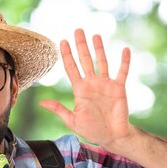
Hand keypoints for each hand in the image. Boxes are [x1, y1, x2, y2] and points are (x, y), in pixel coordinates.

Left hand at [39, 29, 131, 146]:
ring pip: (102, 62)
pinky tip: (125, 50)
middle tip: (78, 30)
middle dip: (81, 46)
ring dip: (99, 49)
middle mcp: (92, 83)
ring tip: (95, 35)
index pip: (71, 68)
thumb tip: (42, 102)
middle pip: (85, 60)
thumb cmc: (92, 130)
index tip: (63, 41)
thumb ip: (59, 109)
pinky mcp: (119, 88)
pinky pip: (122, 72)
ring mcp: (106, 84)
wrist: (112, 137)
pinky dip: (124, 61)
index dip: (67, 55)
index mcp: (80, 90)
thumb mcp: (72, 121)